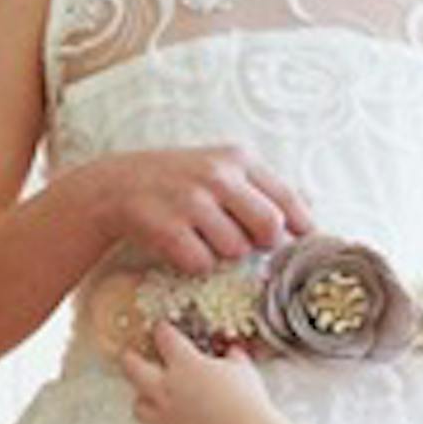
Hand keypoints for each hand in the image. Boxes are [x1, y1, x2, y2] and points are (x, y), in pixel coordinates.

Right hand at [92, 146, 311, 274]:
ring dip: (223, 255)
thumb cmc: (177, 182)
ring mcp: (191, 201)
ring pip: (235, 251)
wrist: (113, 186)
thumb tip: (309, 217)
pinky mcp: (168, 227)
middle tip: (243, 243)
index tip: (303, 242)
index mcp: (237, 159)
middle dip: (262, 245)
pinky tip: (181, 247)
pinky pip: (202, 264)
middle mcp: (217, 175)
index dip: (300, 227)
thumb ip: (260, 189)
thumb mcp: (219, 169)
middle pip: (270, 228)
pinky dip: (195, 264)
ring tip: (202, 238)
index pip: (288, 199)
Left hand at [121, 321, 275, 423]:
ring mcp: (166, 416)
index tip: (161, 328)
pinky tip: (174, 422)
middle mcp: (167, 388)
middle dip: (129, 359)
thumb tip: (233, 351)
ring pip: (138, 405)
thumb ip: (233, 357)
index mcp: (185, 364)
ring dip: (143, 397)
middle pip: (132, 368)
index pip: (164, 337)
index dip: (162, 329)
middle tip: (129, 356)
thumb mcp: (243, 369)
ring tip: (150, 395)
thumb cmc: (246, 400)